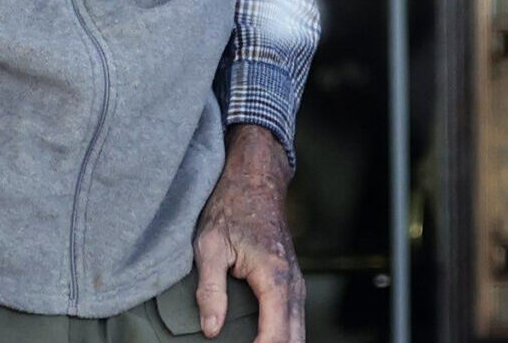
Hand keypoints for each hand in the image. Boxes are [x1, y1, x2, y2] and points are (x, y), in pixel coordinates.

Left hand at [194, 124, 304, 342]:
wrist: (256, 181)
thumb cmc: (231, 208)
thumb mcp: (209, 246)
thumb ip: (210, 290)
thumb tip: (211, 330)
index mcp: (274, 278)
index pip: (275, 336)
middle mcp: (292, 284)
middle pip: (293, 341)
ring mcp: (296, 284)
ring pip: (298, 333)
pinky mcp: (292, 284)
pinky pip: (294, 321)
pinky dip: (282, 338)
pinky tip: (260, 341)